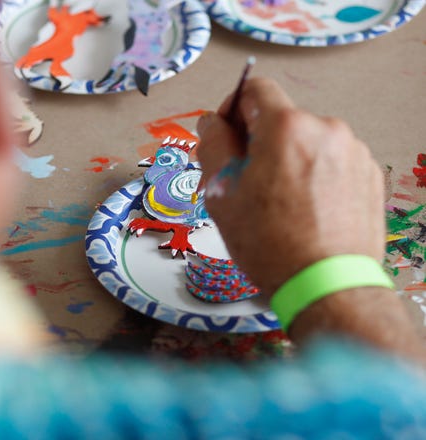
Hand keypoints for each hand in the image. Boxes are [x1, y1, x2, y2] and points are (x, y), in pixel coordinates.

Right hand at [196, 78, 384, 295]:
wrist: (327, 285)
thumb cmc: (271, 244)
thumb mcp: (221, 192)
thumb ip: (212, 144)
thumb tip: (211, 122)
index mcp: (286, 127)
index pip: (253, 90)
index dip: (232, 110)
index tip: (227, 137)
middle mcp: (326, 129)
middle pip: (281, 119)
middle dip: (259, 142)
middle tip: (247, 182)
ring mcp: (353, 152)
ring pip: (306, 142)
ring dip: (288, 159)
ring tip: (280, 202)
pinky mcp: (369, 174)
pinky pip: (331, 161)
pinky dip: (314, 175)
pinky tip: (306, 209)